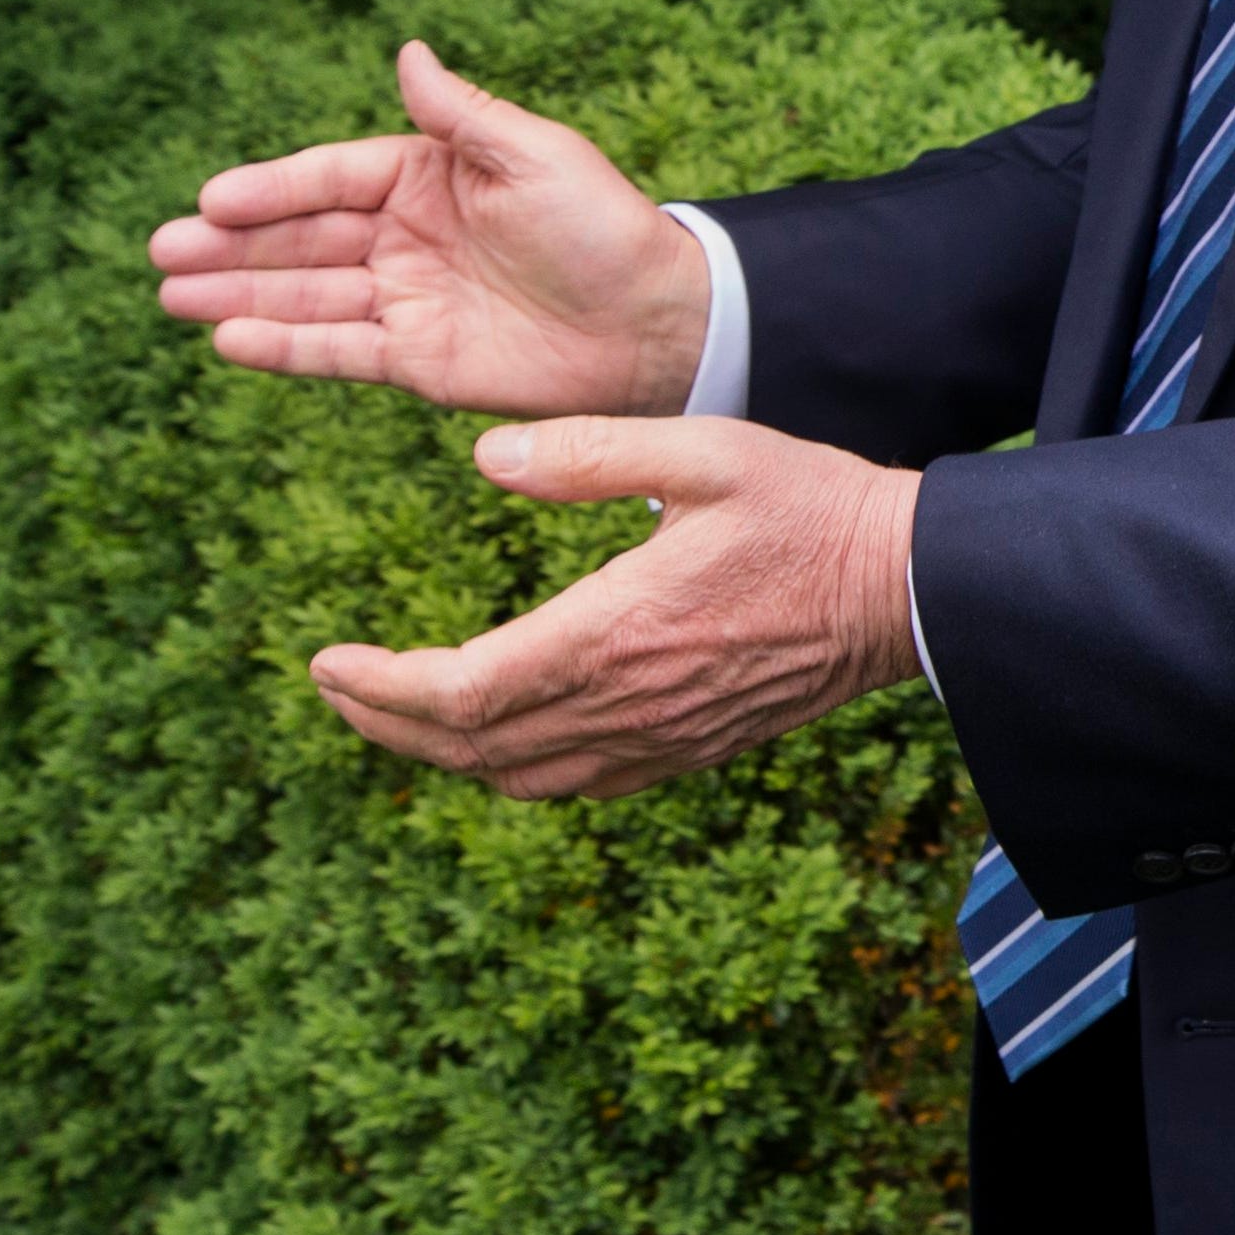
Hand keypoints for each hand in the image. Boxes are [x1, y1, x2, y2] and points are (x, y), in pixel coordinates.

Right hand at [150, 38, 713, 412]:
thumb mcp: (537, 157)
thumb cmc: (607, 229)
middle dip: (232, 243)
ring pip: (306, 294)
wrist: (658, 322)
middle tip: (161, 249)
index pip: (333, 179)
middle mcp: (408, 237)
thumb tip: (406, 52)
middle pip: (303, 238)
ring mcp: (408, 300)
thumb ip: (462, 115)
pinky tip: (230, 340)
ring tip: (172, 294)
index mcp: (431, 177)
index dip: (272, 189)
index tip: (210, 197)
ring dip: (239, 293)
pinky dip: (285, 347)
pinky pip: (339, 351)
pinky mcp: (419, 361)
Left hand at [309, 417, 919, 799]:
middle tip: (334, 683)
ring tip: (399, 708)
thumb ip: (593, 451)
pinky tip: (502, 734)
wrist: (908, 587)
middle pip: (472, 749)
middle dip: (387, 722)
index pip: (462, 693)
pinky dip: (514, 768)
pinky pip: (577, 784)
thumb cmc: (809, 506)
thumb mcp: (705, 449)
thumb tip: (489, 458)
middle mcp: (628, 705)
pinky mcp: (692, 749)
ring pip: (517, 778)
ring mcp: (661, 739)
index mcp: (616, 633)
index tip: (326, 660)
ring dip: (444, 752)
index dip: (380, 688)